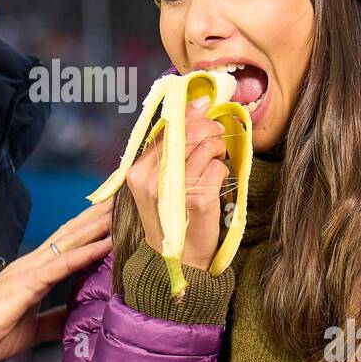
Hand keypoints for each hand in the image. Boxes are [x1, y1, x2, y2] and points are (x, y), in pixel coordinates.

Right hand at [0, 198, 112, 361]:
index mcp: (35, 271)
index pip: (68, 243)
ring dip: (98, 225)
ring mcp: (32, 270)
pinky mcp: (30, 283)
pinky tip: (106, 244)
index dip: (90, 228)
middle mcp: (35, 263)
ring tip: (121, 210)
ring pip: (72, 240)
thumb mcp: (32, 327)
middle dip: (98, 216)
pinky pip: (64, 264)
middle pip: (73, 233)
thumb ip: (53, 319)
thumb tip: (74, 318)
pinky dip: (87, 252)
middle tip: (123, 198)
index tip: (112, 214)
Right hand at [125, 96, 228, 270]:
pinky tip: (215, 184)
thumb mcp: (161, 180)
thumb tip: (197, 105)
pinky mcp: (198, 199)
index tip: (204, 103)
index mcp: (137, 171)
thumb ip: (170, 148)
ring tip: (213, 163)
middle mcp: (151, 179)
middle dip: (209, 129)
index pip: (166, 129)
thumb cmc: (171, 214)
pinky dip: (222, 172)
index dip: (188, 114)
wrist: (178, 258)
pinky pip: (219, 168)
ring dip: (217, 151)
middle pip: (189, 133)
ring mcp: (175, 189)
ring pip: (207, 147)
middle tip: (216, 134)